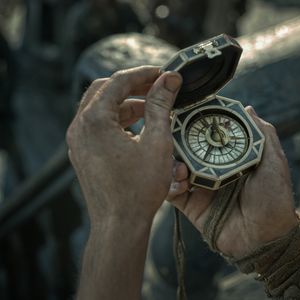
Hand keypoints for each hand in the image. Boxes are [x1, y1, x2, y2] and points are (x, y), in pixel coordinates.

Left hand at [67, 66, 181, 225]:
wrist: (120, 224)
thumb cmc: (139, 188)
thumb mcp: (157, 141)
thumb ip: (161, 106)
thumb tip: (169, 80)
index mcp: (94, 120)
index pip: (118, 82)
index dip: (143, 74)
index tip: (164, 73)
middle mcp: (80, 128)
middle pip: (105, 91)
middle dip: (133, 86)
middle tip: (158, 87)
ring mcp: (78, 142)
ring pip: (101, 109)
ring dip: (126, 104)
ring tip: (154, 109)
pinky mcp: (83, 154)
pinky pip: (98, 127)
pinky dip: (118, 121)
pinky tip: (140, 128)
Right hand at [167, 106, 297, 257]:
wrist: (266, 239)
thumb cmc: (275, 199)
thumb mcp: (274, 162)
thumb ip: (263, 134)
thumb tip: (247, 109)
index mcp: (231, 157)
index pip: (209, 134)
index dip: (198, 122)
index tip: (187, 110)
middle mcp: (213, 169)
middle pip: (188, 149)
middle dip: (177, 139)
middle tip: (172, 133)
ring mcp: (201, 187)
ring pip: (176, 167)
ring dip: (172, 162)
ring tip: (180, 164)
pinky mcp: (191, 206)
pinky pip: (173, 191)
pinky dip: (170, 183)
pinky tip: (179, 180)